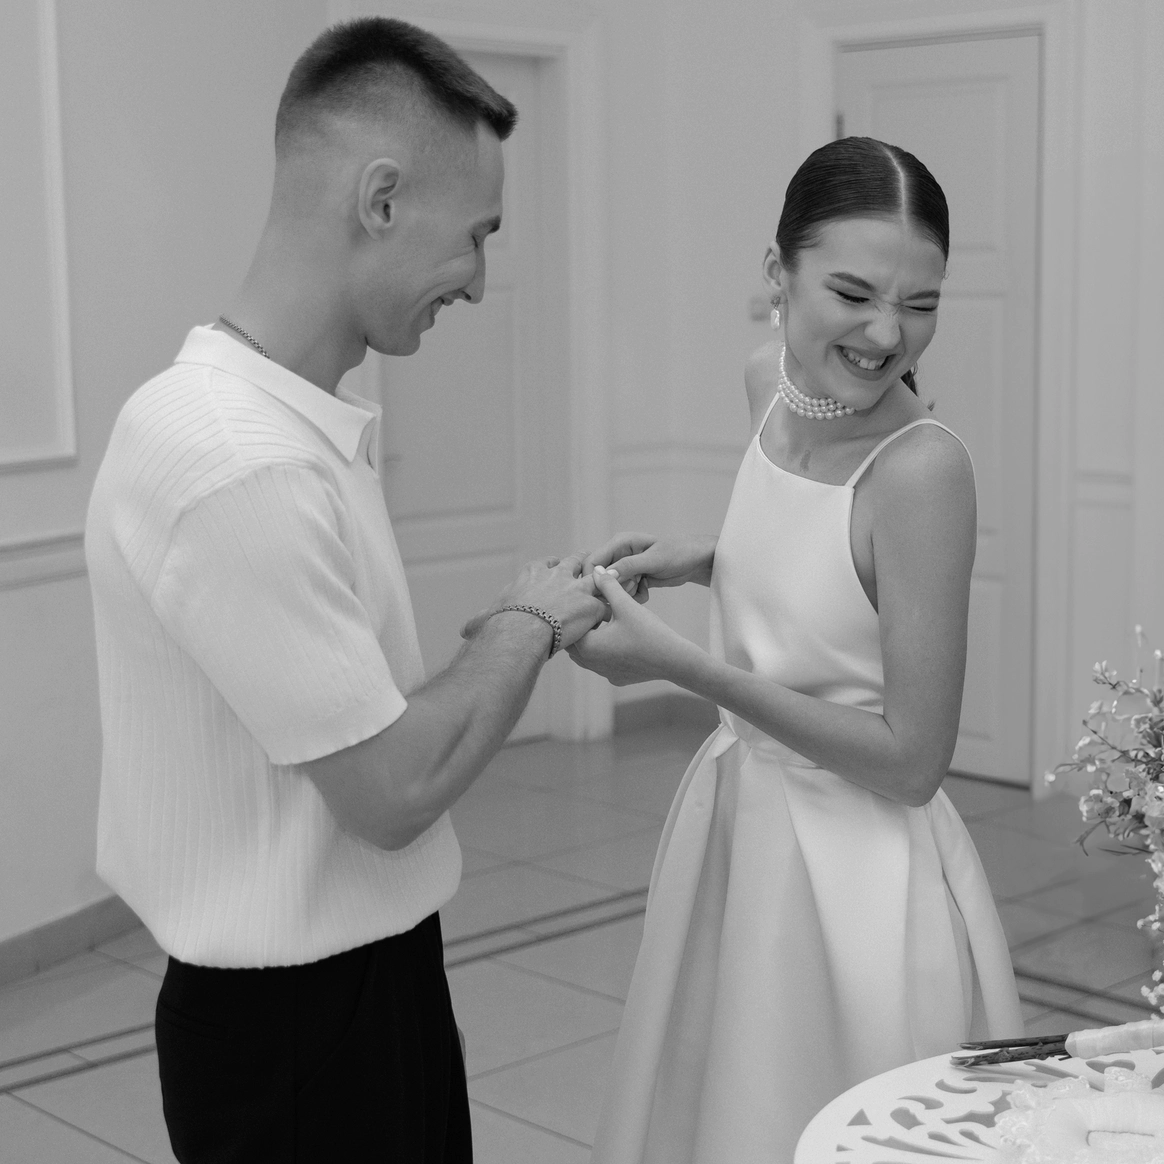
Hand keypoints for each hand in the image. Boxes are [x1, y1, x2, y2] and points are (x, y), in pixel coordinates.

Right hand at [460, 554, 605, 649]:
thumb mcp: (489, 615)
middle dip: (582, 564)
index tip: (555, 568)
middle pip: (575, 561)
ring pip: (597, 578)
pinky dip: (610, 611)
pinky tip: (614, 618)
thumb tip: (463, 630)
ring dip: (603, 583)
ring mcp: (577, 588)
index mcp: (533, 574)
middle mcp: (557, 575)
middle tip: (589, 566)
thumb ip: (480, 620)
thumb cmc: (502, 623)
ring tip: (611, 587)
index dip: (552, 566)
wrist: (521, 631)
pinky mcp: (591, 605)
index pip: (545, 563)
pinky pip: (607, 605)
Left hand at [566, 566, 696, 685]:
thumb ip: (608, 586)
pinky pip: (603, 663)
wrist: (675, 661)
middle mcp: (590, 664)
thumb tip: (596, 570)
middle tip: (590, 610)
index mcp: (587, 646)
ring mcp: (604, 673)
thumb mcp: (626, 605)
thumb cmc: (649, 632)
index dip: (576, 613)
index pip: (571, 627)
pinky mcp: (617, 678)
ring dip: (592, 640)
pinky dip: (605, 652)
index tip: (584, 601)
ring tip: (602, 623)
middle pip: (575, 642)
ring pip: (587, 655)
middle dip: (581, 627)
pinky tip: (618, 639)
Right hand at [582, 533, 716, 600]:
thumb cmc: (679, 552)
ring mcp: (626, 568)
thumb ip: (628, 566)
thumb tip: (604, 575)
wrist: (698, 560)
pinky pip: (625, 593)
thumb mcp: (654, 560)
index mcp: (620, 543)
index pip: (592, 561)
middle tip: (635, 587)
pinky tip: (647, 591)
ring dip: (626, 593)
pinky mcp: (634, 578)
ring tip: (643, 588)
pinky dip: (634, 596)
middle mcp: (619, 554)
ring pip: (613, 588)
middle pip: (601, 578)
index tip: (606, 593)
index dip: (593, 579)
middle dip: (615, 588)